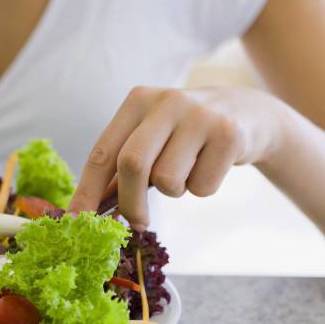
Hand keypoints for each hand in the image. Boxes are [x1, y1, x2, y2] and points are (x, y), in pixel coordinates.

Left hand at [68, 86, 289, 229]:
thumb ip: (122, 169)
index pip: (103, 152)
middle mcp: (167, 101)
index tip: (76, 222)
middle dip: (130, 203)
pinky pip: (202, 187)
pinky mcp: (229, 135)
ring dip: (175, 190)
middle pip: (132, 164)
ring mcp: (200, 116)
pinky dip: (203, 188)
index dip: (86, 191)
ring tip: (188, 171)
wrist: (249, 114)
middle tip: (137, 222)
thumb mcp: (152, 138)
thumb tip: (88, 211)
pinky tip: (211, 166)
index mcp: (138, 101)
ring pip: (168, 180)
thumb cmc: (187, 134)